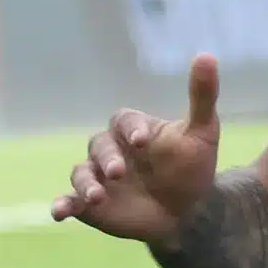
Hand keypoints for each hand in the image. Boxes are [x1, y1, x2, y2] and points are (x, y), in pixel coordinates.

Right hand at [53, 55, 224, 242]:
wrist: (187, 212)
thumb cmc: (192, 167)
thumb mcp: (202, 132)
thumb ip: (201, 96)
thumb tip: (207, 55)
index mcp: (133, 130)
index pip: (124, 120)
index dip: (131, 128)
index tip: (143, 141)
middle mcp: (111, 150)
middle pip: (99, 144)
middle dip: (107, 157)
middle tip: (119, 171)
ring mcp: (98, 176)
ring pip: (82, 172)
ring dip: (85, 183)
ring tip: (97, 196)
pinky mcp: (89, 203)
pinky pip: (70, 200)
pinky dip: (62, 205)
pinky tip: (60, 213)